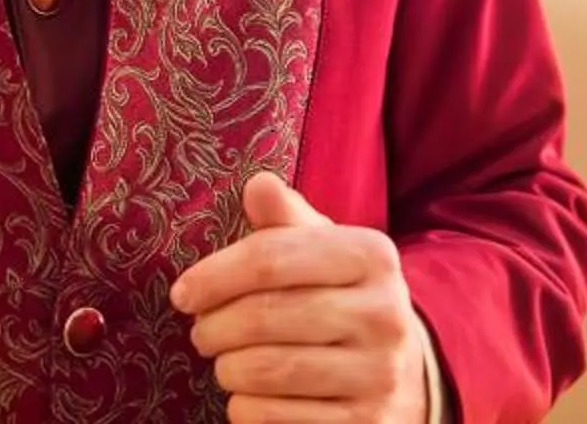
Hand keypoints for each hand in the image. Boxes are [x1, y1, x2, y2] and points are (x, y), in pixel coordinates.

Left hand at [170, 173, 429, 423]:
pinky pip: (275, 417)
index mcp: (372, 256)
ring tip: (224, 360)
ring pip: (267, 371)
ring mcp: (378, 376)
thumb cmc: (342, 298)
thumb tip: (258, 185)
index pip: (272, 258)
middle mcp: (385, 315)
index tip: (182, 294)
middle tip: (201, 331)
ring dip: (227, 368)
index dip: (215, 275)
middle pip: (264, 317)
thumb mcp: (324, 251)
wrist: (404, 373)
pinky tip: (248, 394)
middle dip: (215, 326)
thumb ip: (286, 220)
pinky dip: (245, 407)